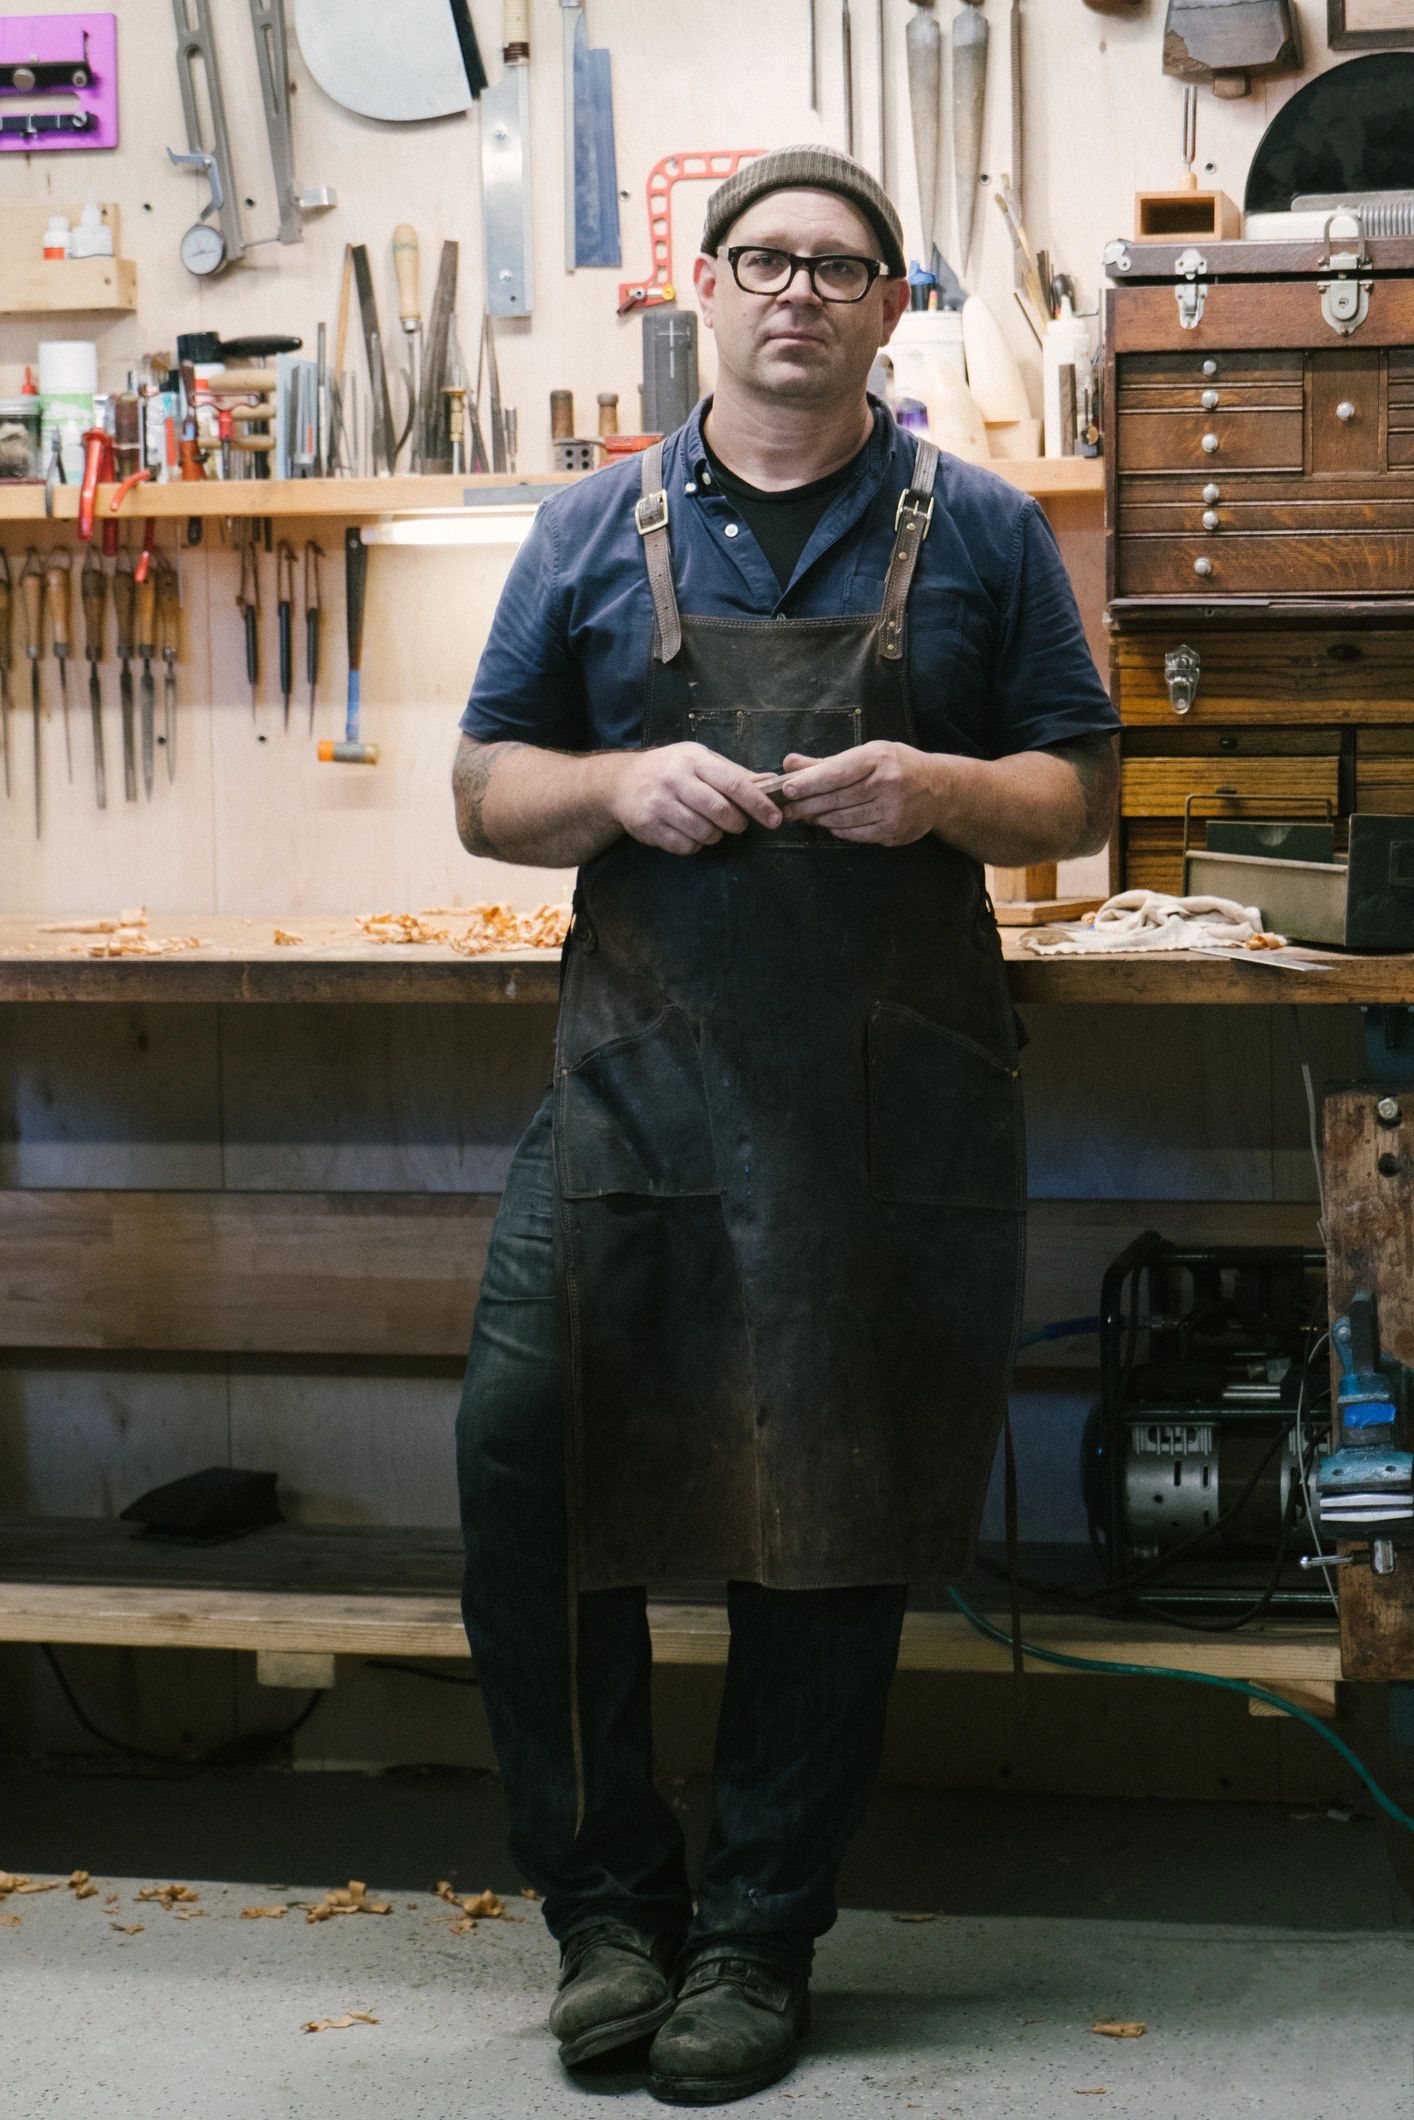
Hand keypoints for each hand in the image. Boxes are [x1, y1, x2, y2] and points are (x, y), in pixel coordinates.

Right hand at [607, 742, 783, 855]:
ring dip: (715, 835)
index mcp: (694, 760)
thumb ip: (734, 773)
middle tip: (737, 824)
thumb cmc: (670, 769)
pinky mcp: (649, 826)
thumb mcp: (700, 760)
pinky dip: (694, 845)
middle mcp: (676, 780)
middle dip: (737, 824)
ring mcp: (660, 804)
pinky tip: (688, 832)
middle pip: (721, 811)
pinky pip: (685, 846)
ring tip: (709, 826)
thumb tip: (771, 782)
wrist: (622, 782)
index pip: (735, 783)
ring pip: (704, 832)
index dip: (759, 804)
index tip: (775, 819)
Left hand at [777, 742, 944, 844]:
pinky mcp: (894, 831)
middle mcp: (887, 783)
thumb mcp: (868, 754)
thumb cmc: (898, 766)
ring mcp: (892, 810)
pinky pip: (857, 834)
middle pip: (837, 799)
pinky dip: (839, 830)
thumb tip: (789, 763)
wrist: (941, 789)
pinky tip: (829, 824)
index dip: (810, 783)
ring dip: (820, 819)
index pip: (836, 773)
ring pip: (844, 819)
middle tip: (788, 810)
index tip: (787, 789)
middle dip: (808, 805)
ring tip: (805, 816)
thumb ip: (826, 762)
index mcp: (878, 758)